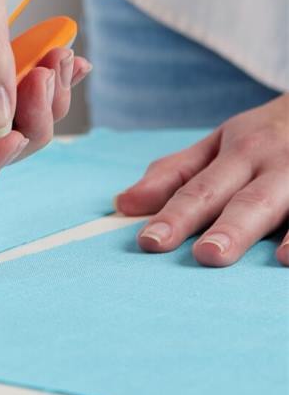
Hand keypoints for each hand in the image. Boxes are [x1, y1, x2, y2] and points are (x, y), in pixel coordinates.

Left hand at [116, 94, 288, 265]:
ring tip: (238, 256)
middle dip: (224, 226)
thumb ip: (173, 174)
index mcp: (238, 150)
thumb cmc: (265, 134)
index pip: (198, 188)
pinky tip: (288, 259)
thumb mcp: (219, 143)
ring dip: (261, 231)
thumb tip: (122, 204)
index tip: (150, 242)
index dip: (174, 216)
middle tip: (204, 255)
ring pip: (282, 206)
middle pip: (245, 199)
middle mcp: (273, 161)